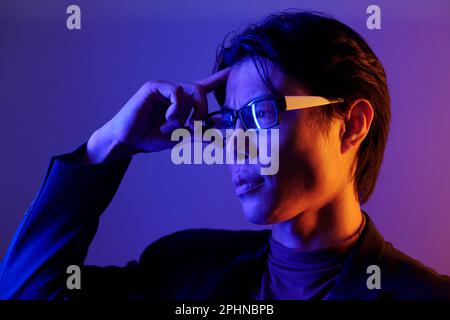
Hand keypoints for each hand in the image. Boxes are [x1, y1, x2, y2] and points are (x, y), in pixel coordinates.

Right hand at [85, 68, 229, 163]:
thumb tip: (219, 135)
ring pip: (189, 92)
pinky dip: (176, 109)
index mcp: (183, 101)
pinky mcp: (154, 86)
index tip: (233, 71)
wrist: (129, 141)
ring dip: (185, 115)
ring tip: (171, 126)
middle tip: (195, 127)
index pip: (205, 86)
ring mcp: (164, 87)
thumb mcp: (181, 137)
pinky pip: (176, 92)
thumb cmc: (151, 137)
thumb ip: (199, 133)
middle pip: (201, 90)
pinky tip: (167, 120)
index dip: (219, 79)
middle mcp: (175, 91)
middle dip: (203, 110)